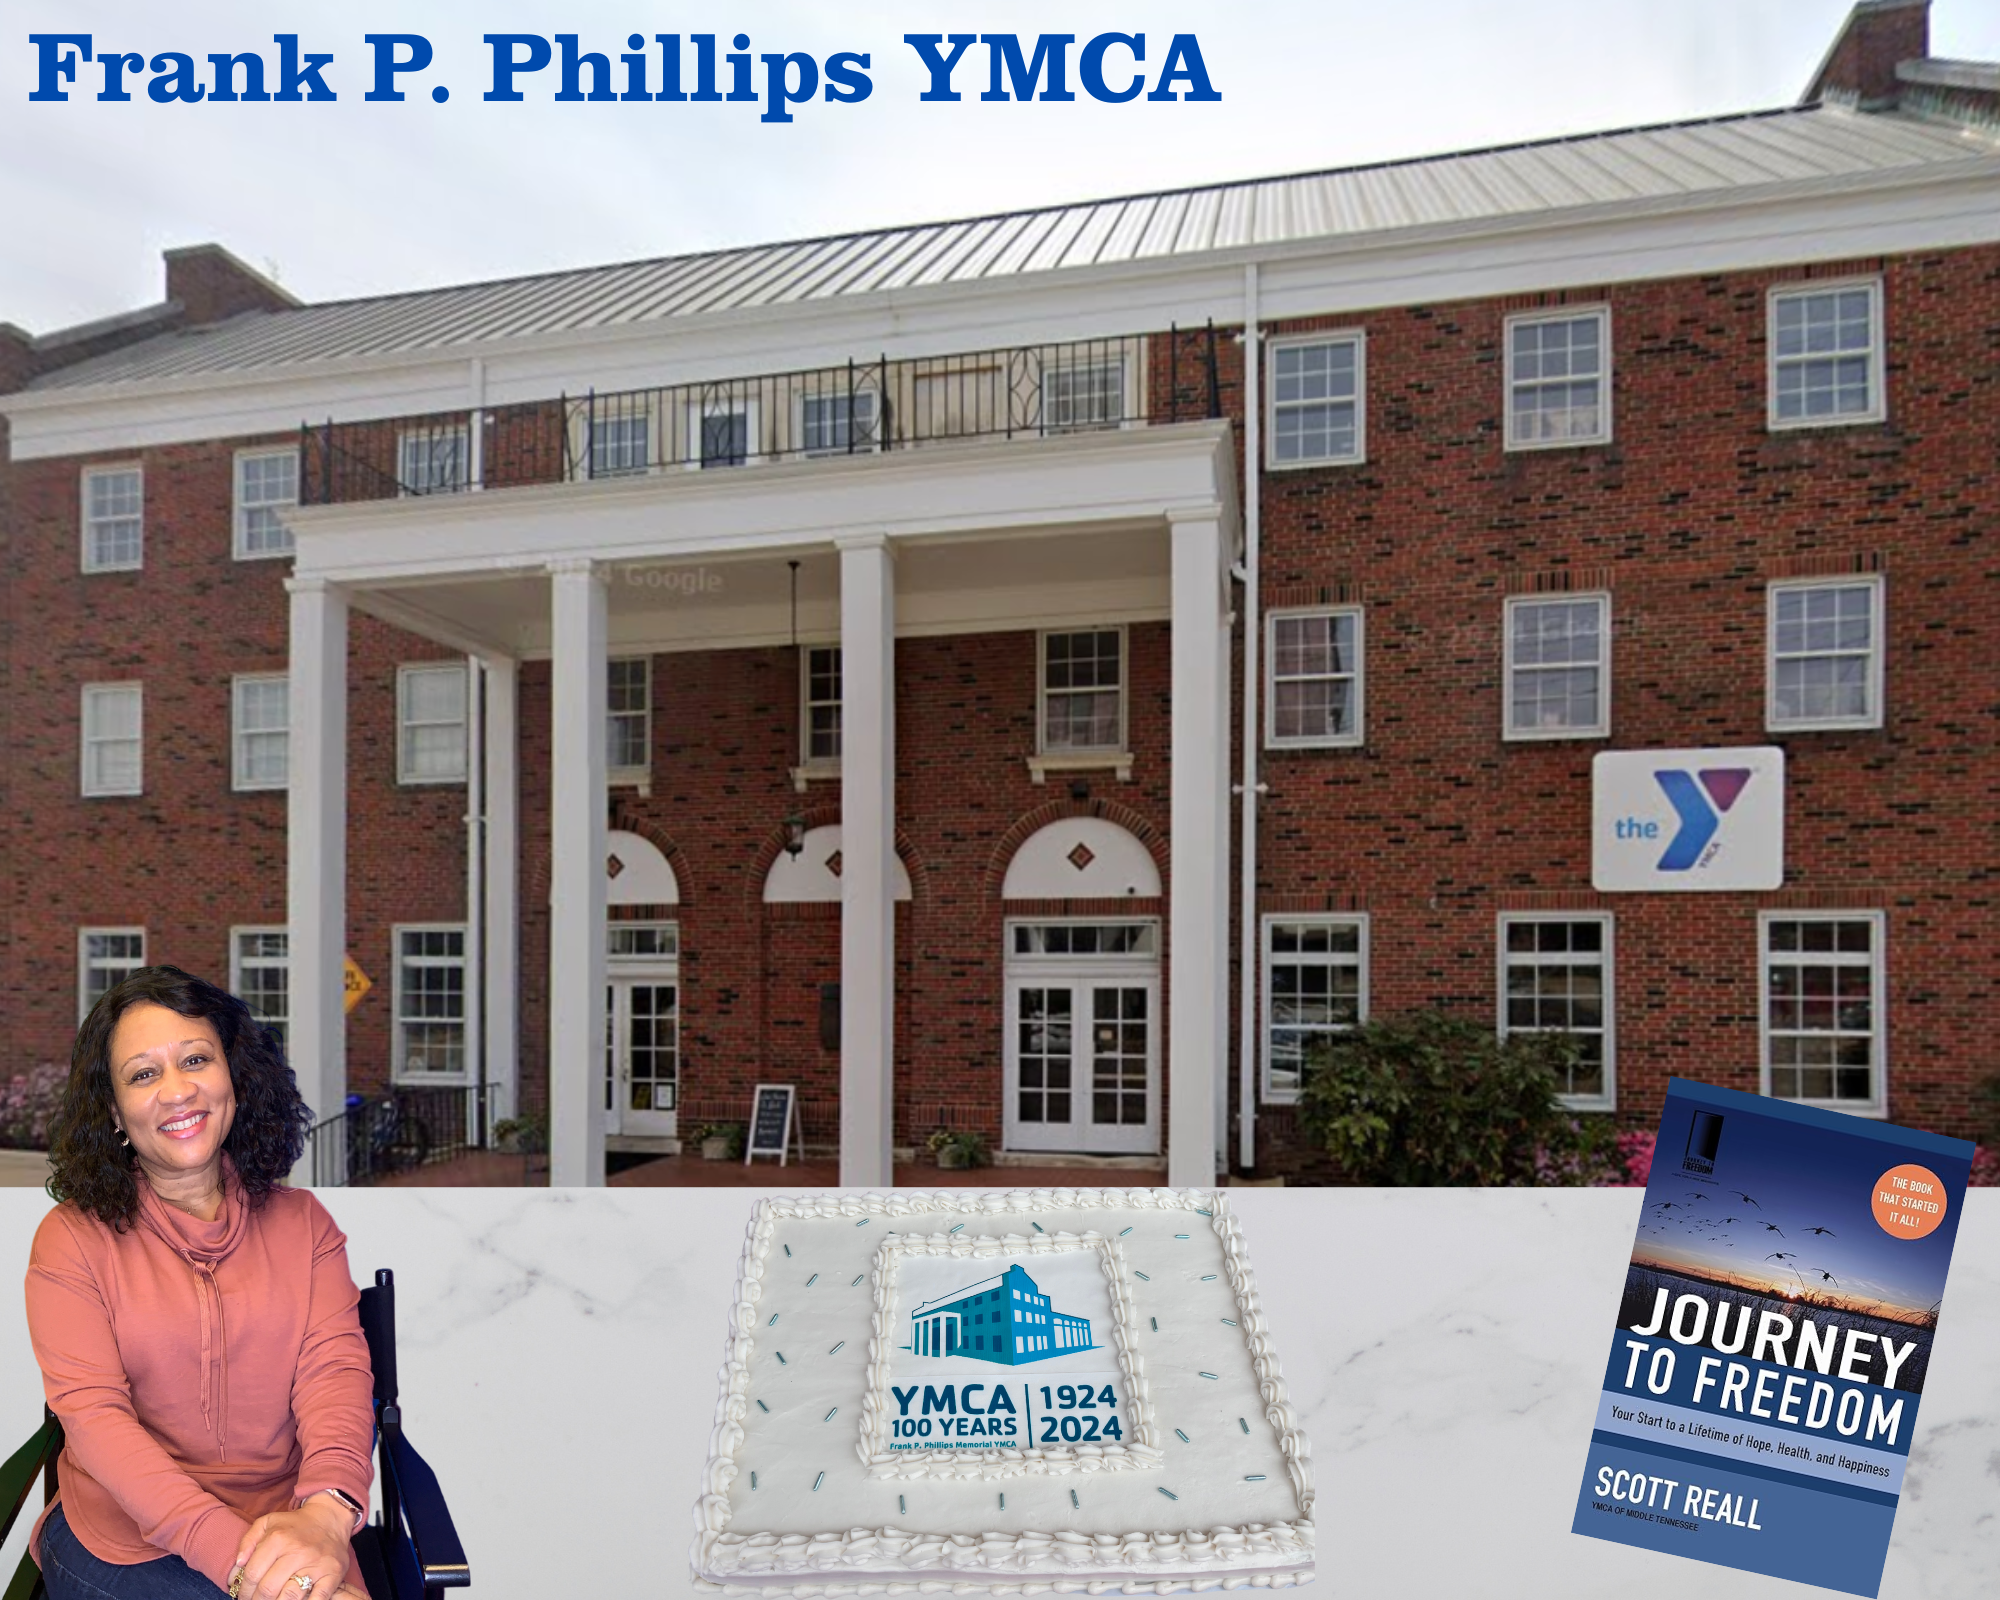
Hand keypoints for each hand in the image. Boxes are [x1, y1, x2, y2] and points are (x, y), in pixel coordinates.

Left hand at [229, 1497, 352, 1599]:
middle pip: (268, 1589)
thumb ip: (247, 1542)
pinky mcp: (333, 1573)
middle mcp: (297, 1551)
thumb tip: (237, 1569)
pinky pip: (317, 1598)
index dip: (243, 1591)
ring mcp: (317, 1564)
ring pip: (289, 1597)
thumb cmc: (294, 1525)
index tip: (243, 1596)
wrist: (330, 1518)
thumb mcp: (267, 1523)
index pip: (252, 1575)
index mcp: (278, 1539)